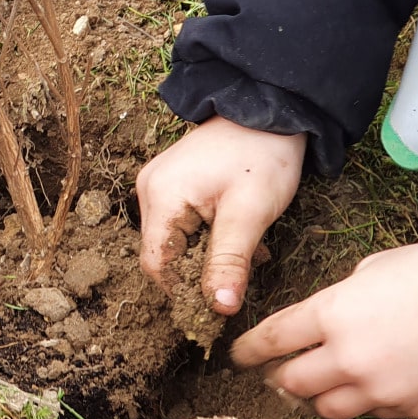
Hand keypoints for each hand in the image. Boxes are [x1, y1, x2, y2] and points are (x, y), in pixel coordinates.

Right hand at [137, 117, 305, 313]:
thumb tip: (218, 309)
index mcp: (161, 197)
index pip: (156, 264)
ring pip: (172, 240)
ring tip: (245, 250)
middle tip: (240, 275)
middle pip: (162, 252)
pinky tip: (236, 233)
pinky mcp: (170, 181)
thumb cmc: (261, 157)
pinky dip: (204, 236)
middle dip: (197, 272)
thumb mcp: (250, 215)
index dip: (183, 291)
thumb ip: (229, 262)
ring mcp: (156, 183)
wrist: (269, 110)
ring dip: (204, 255)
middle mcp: (148, 190)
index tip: (218, 305)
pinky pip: (178, 222)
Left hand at [231, 241, 417, 418]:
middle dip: (278, 377)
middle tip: (276, 374)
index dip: (249, 349)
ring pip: (327, 408)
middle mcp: (347, 357)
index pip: (273, 338)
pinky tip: (366, 389)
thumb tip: (325, 317)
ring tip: (317, 387)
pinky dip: (362, 403)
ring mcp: (379, 388)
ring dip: (316, 398)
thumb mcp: (370, 270)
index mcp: (331, 314)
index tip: (237, 356)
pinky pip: (371, 413)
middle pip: (292, 381)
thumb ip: (338, 300)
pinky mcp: (410, 408)